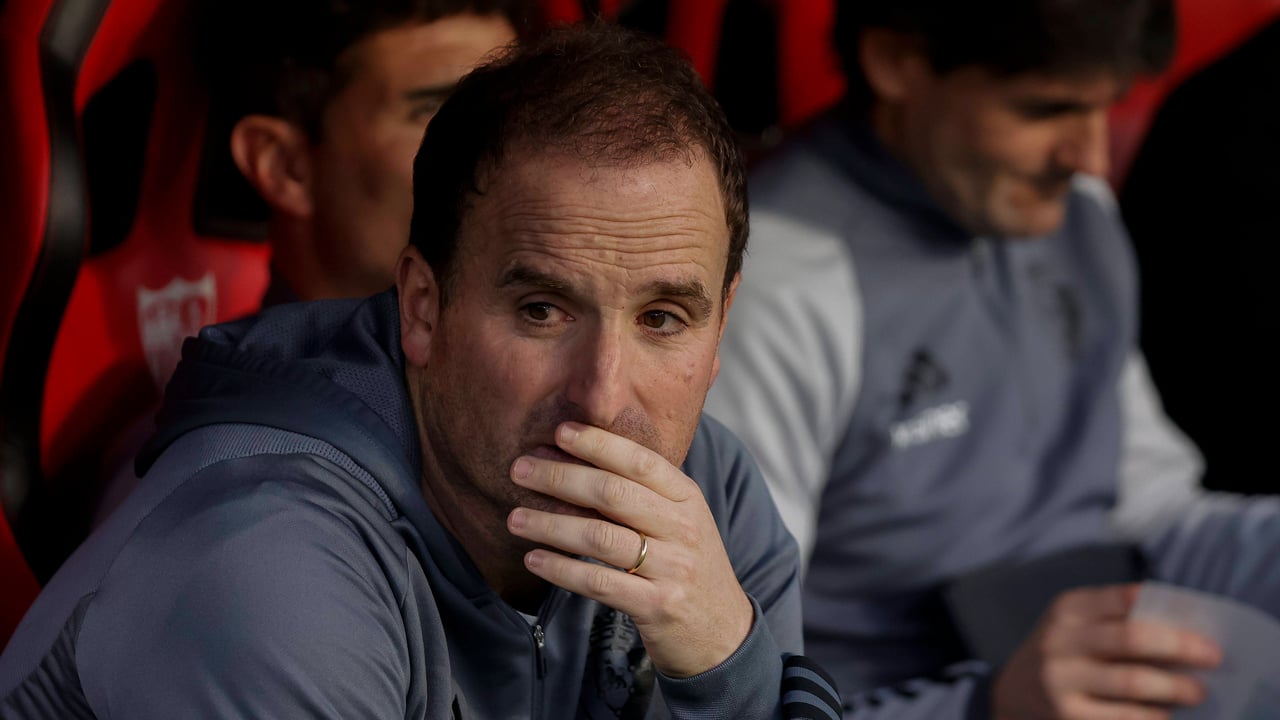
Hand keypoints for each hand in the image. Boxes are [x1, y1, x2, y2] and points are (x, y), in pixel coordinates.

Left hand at [505, 421, 754, 677]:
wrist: (723, 632)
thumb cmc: (687, 566)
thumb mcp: (680, 521)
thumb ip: (642, 493)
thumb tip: (577, 458)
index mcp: (688, 498)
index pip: (640, 461)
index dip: (598, 443)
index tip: (559, 432)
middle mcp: (683, 528)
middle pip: (613, 493)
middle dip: (561, 476)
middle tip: (520, 468)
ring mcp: (672, 568)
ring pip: (600, 537)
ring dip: (550, 524)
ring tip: (514, 518)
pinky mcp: (657, 606)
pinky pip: (599, 583)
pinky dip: (561, 569)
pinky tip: (534, 559)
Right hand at [993, 584, 1221, 719]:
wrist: (1010, 696)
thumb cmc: (1062, 655)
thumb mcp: (1074, 626)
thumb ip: (1115, 620)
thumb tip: (1186, 630)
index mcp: (1066, 609)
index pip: (1124, 600)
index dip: (1168, 612)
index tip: (1205, 630)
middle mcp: (1060, 641)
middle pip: (1132, 638)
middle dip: (1181, 647)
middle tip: (1214, 658)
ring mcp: (1061, 681)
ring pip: (1133, 682)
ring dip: (1175, 688)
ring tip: (1198, 692)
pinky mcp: (1067, 716)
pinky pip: (1124, 718)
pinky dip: (1154, 718)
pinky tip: (1167, 716)